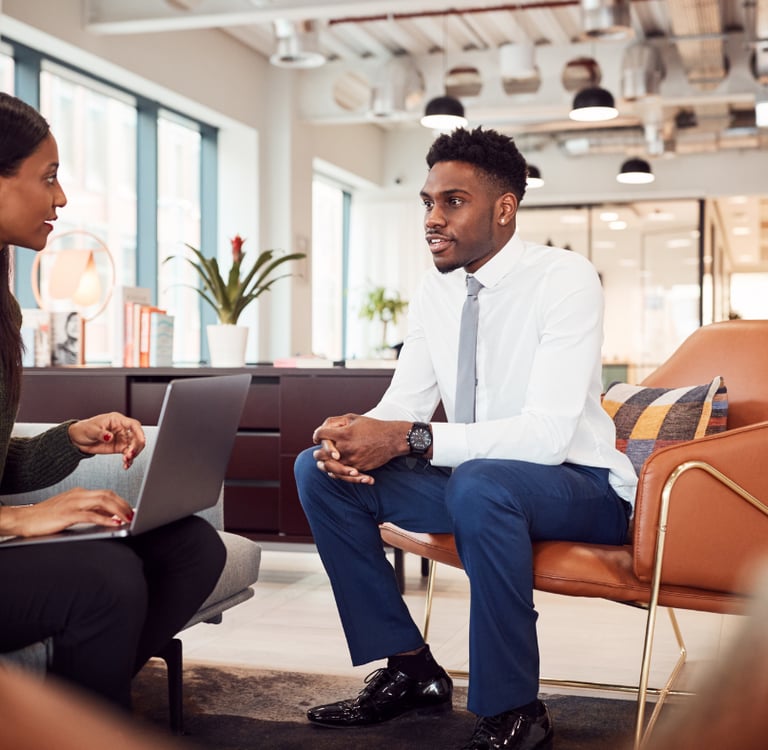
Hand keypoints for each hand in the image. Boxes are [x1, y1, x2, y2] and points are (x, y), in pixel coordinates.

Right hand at [0, 488, 134, 537]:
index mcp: (80, 493)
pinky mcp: (67, 514)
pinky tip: (113, 523)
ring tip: (128, 518)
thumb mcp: (71, 511)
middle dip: (123, 504)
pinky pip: (90, 515)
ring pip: (102, 502)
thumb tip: (111, 516)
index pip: (106, 493)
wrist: (22, 519)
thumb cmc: (46, 517)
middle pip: (108, 495)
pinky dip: (105, 519)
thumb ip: (90, 511)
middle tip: (133, 514)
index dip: (121, 501)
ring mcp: (73, 503)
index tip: (131, 509)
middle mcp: (78, 494)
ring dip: (118, 510)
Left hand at [68, 413, 145, 468]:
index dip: (139, 432)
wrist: (77, 439)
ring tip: (127, 460)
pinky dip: (128, 460)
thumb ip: (102, 434)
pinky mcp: (119, 447)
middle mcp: (121, 429)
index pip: (133, 425)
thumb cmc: (84, 429)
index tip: (141, 441)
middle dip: (136, 446)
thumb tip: (110, 437)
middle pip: (136, 437)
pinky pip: (127, 454)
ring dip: (133, 454)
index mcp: (117, 420)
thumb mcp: (91, 430)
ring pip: (133, 446)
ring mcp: (121, 439)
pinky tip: (126, 464)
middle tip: (130, 454)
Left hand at [312, 414, 410, 483]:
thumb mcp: (354, 418)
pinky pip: (342, 474)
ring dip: (324, 465)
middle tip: (317, 452)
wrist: (391, 439)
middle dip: (318, 453)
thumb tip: (323, 428)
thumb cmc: (372, 427)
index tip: (316, 437)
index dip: (316, 435)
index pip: (320, 435)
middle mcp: (345, 448)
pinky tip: (333, 471)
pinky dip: (336, 473)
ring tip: (321, 464)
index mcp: (343, 434)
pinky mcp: (358, 468)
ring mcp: (351, 460)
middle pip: (321, 454)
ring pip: (329, 467)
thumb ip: (337, 422)